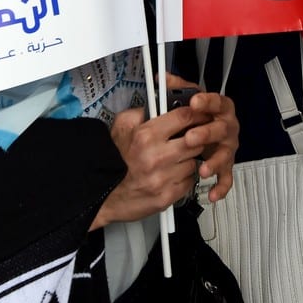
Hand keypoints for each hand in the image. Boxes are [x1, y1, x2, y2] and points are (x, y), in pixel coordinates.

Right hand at [90, 75, 228, 229]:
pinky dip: (184, 177)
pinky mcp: (167, 197)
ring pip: (194, 163)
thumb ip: (141, 112)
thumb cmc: (112, 159)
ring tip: (174, 159)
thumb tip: (160, 104)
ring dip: (188, 159)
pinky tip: (171, 174)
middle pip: (196, 141)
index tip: (201, 114)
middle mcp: (156, 157)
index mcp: (145, 136)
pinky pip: (189, 182)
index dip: (197, 113)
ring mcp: (163, 179)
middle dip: (195, 138)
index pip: (184, 117)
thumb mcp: (121, 126)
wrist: (101, 193)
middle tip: (189, 138)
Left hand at [182, 89, 238, 202]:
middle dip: (206, 133)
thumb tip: (162, 78)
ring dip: (214, 162)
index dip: (207, 102)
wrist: (203, 134)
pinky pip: (225, 178)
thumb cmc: (195, 117)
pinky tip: (211, 193)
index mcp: (219, 108)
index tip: (194, 101)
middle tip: (191, 137)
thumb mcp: (184, 100)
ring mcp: (226, 147)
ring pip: (224, 155)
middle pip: (221, 129)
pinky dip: (220, 186)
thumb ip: (175, 88)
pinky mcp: (224, 166)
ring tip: (202, 169)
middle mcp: (226, 127)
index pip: (217, 102)